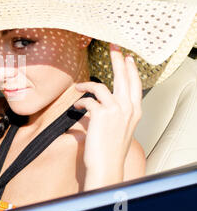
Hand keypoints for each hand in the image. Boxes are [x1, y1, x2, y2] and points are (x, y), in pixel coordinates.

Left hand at [73, 43, 142, 186]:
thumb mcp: (120, 129)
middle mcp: (128, 108)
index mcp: (135, 111)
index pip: (135, 84)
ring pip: (101, 86)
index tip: (127, 57)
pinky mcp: (102, 114)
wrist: (107, 165)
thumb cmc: (110, 150)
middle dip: (117, 59)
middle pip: (124, 77)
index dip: (131, 69)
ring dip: (86, 86)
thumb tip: (101, 103)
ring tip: (79, 87)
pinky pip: (88, 100)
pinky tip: (76, 107)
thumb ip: (116, 113)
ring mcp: (116, 110)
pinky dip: (80, 101)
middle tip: (113, 45)